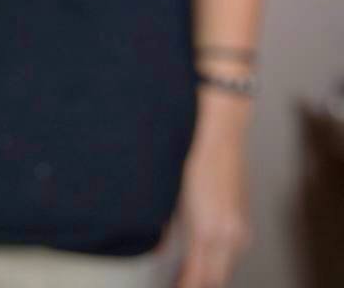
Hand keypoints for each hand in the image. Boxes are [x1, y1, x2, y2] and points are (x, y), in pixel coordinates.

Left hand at [174, 89, 252, 287]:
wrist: (220, 126)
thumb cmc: (191, 152)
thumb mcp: (171, 191)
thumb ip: (164, 226)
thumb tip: (156, 249)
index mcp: (208, 231)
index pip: (197, 279)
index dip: (183, 287)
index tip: (167, 287)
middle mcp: (230, 235)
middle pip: (214, 280)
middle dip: (195, 285)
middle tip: (173, 284)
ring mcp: (239, 227)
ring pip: (223, 269)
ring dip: (206, 277)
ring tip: (181, 278)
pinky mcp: (242, 218)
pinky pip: (230, 253)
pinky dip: (215, 262)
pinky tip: (199, 259)